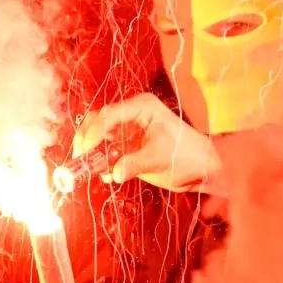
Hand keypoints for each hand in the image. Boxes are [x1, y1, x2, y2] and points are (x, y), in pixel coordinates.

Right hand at [72, 93, 221, 191]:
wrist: (202, 169)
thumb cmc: (187, 156)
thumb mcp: (160, 159)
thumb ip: (134, 164)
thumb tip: (113, 173)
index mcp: (141, 107)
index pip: (108, 114)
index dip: (93, 132)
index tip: (85, 151)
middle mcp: (131, 114)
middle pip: (97, 120)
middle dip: (86, 139)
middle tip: (80, 159)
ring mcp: (127, 129)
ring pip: (98, 134)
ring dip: (91, 151)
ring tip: (91, 169)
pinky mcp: (127, 145)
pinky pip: (106, 149)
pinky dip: (101, 161)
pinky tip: (105, 175)